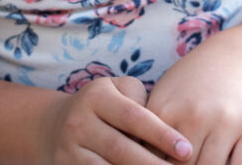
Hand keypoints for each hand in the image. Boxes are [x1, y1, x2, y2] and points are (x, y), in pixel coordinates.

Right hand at [41, 75, 193, 164]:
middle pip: (121, 150)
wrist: (54, 125)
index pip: (133, 117)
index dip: (161, 134)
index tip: (186, 150)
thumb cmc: (104, 107)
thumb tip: (167, 133)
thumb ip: (142, 103)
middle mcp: (79, 121)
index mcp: (97, 96)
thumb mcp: (119, 91)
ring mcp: (69, 149)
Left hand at [146, 48, 241, 164]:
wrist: (234, 60)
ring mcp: (226, 122)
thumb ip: (148, 132)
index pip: (151, 158)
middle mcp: (195, 115)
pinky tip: (223, 163)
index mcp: (165, 109)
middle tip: (180, 162)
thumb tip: (133, 161)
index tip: (155, 163)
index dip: (153, 164)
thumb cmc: (191, 87)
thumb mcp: (163, 99)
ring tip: (199, 162)